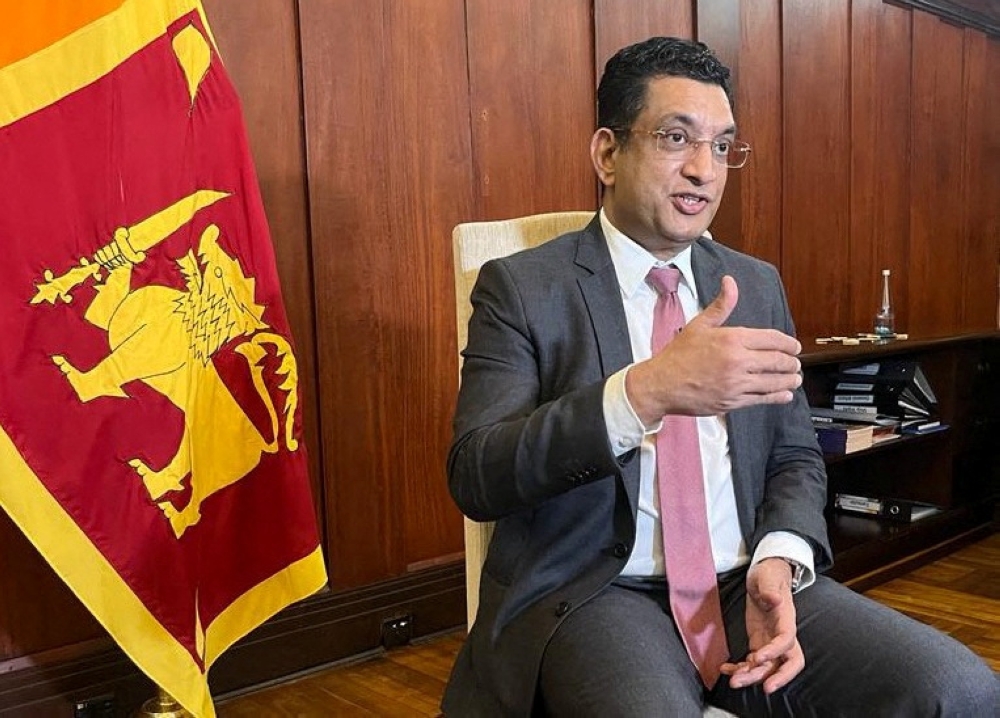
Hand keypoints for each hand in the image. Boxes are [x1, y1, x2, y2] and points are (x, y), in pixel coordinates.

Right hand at [625, 275, 801, 424]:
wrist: (661, 384)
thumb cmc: (679, 355)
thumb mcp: (699, 325)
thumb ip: (721, 306)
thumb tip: (730, 282)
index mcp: (732, 339)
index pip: (772, 339)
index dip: (788, 343)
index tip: (794, 346)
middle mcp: (737, 361)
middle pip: (777, 361)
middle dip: (791, 362)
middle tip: (795, 363)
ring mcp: (736, 384)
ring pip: (774, 382)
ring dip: (789, 380)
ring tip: (794, 379)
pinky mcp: (733, 401)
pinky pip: (763, 399)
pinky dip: (778, 397)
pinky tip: (784, 395)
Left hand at [721, 558, 803, 692]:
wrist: (766, 575)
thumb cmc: (769, 575)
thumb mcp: (767, 576)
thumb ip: (769, 588)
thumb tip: (774, 599)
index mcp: (786, 619)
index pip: (786, 641)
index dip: (774, 652)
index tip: (757, 657)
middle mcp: (781, 635)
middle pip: (783, 663)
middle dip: (772, 677)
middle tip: (759, 688)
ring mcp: (770, 641)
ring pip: (766, 667)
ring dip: (751, 676)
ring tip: (733, 681)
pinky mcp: (759, 642)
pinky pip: (752, 661)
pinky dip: (740, 668)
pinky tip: (725, 669)